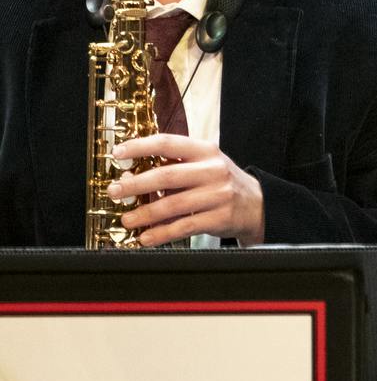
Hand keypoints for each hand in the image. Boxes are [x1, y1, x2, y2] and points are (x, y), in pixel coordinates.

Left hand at [109, 134, 265, 246]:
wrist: (258, 204)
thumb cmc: (222, 183)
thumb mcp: (203, 166)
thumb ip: (173, 166)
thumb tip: (129, 175)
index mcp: (206, 151)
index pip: (168, 143)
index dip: (140, 146)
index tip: (118, 153)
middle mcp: (213, 170)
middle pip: (168, 175)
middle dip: (136, 184)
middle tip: (115, 191)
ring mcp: (219, 194)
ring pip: (174, 204)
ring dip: (145, 213)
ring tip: (127, 219)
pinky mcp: (220, 217)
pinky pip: (185, 226)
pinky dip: (162, 234)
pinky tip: (146, 237)